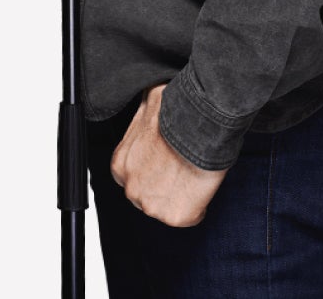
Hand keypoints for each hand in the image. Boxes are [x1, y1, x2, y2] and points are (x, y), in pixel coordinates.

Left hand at [108, 82, 227, 227]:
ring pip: (167, 208)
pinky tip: (202, 186)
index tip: (167, 162)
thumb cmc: (177, 112)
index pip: (134, 177)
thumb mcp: (149, 105)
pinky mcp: (176, 217)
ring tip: (193, 175)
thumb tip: (149, 105)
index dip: (153, 170)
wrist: (198, 125)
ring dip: (181, 196)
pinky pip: (190, 216)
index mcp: (120, 165)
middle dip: (164, 186)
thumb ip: (143, 117)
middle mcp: (131, 189)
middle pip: (148, 196)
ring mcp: (152, 206)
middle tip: (182, 168)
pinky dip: (199, 206)